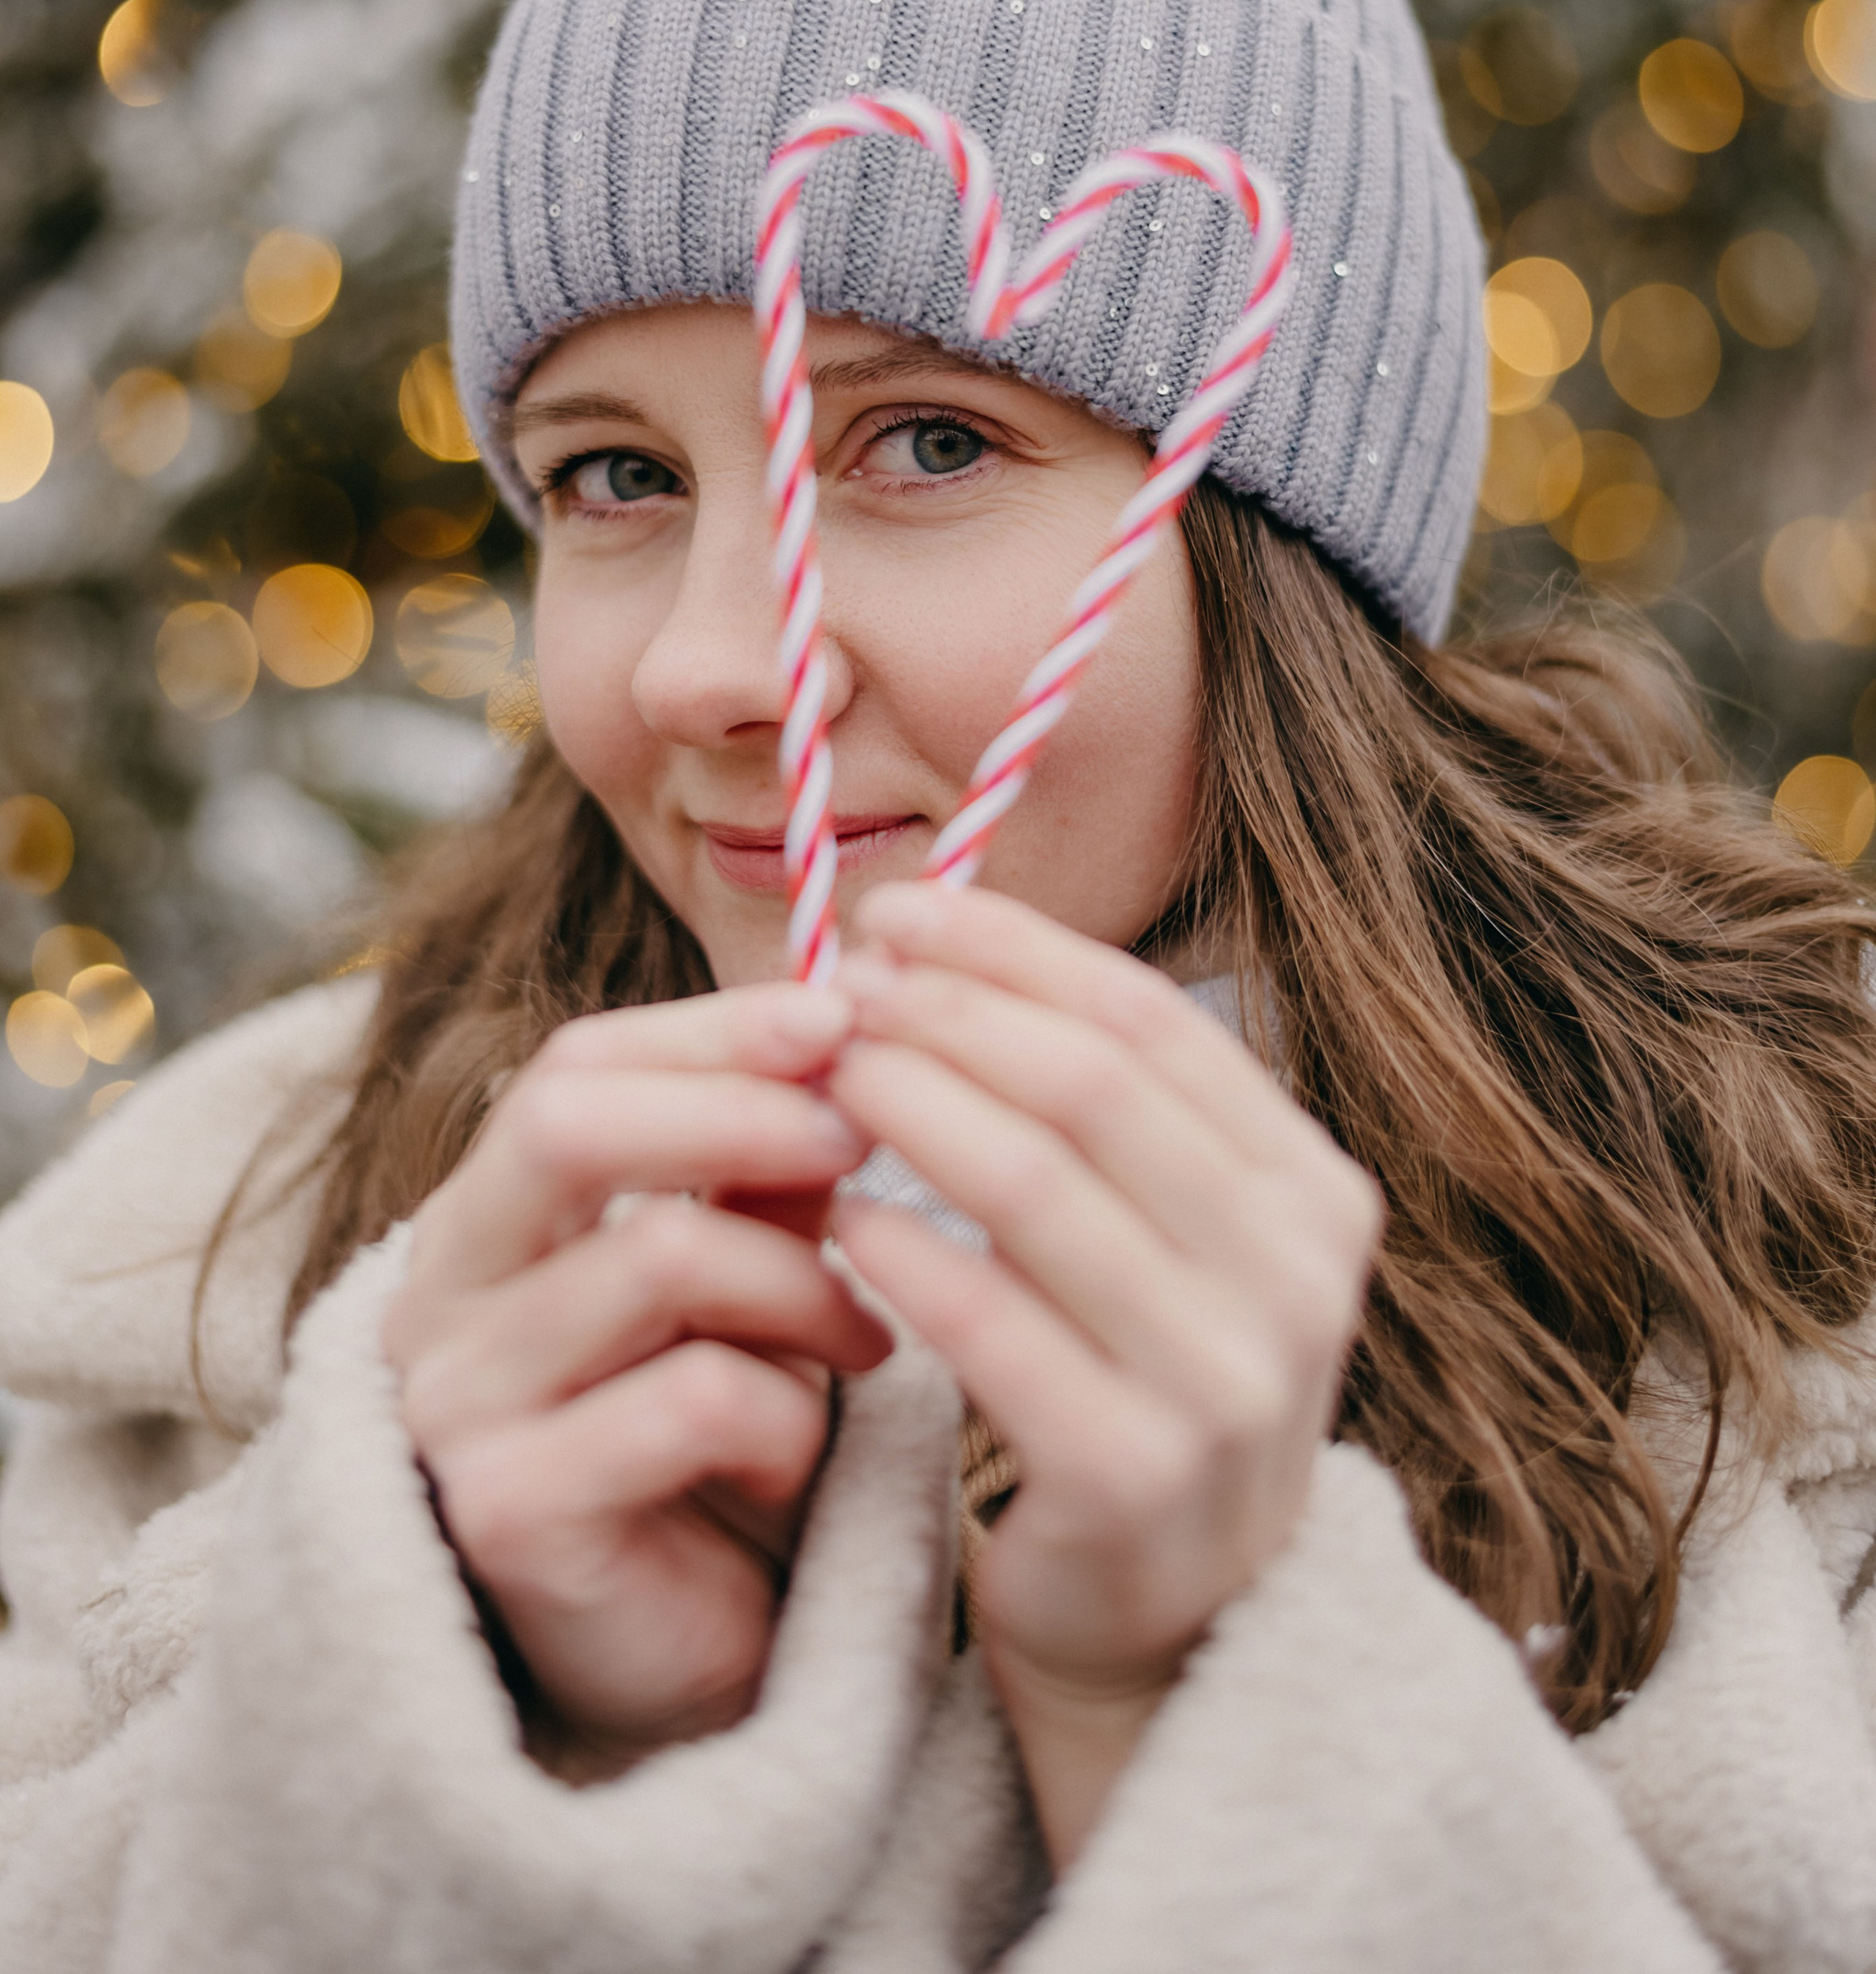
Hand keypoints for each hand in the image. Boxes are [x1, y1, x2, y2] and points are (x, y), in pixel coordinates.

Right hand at [383, 983, 890, 1773]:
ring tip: (865, 1344)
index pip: (574, 1064)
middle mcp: (438, 1296)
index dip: (712, 1029)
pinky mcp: (510, 1512)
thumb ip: (766, 1167)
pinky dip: (787, 1418)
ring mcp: (457, 1406)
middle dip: (738, 1109)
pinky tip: (797, 1459)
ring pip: (661, 1256)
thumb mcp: (740, 1278)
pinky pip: (693, 1402)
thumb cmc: (703, 1443)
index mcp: (485, 1217)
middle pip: (567, 1124)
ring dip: (801, 1288)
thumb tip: (844, 1024)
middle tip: (859, 1139)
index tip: (843, 1013)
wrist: (682, 1665)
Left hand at [825, 886, 1380, 1863]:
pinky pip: (989, 1326)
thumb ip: (1096, 1108)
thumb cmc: (1136, 1384)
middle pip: (1092, 1086)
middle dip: (949, 1017)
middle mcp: (1296, 1277)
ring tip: (826, 1076)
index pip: (1151, 1019)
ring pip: (1035, 1186)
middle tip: (840, 989)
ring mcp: (1227, 1383)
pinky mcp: (1135, 1476)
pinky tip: (840, 1214)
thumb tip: (938, 936)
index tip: (898, 914)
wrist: (1169, 1630)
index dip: (1013, 949)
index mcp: (1311, 1191)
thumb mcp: (1165, 1237)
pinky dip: (903, 1253)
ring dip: (911, 1108)